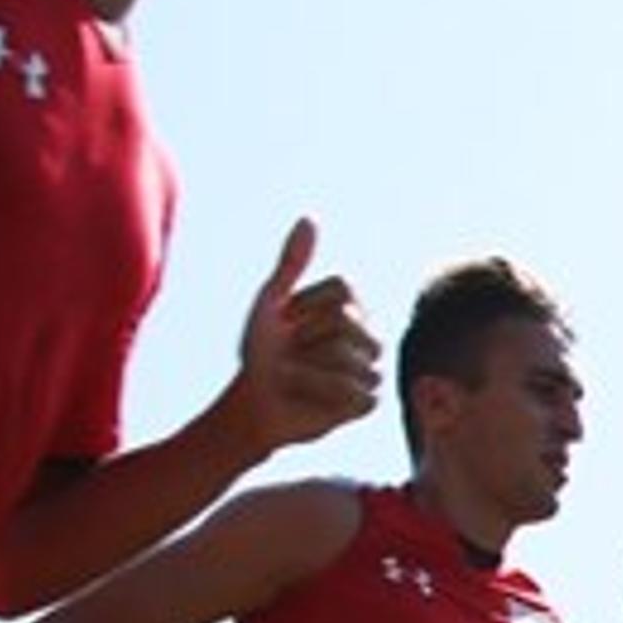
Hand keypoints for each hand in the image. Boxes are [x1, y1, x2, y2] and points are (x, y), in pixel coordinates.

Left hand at [224, 219, 380, 453]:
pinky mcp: (365, 402)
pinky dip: (323, 398)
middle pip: (347, 326)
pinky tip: (312, 401)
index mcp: (346, 305)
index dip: (306, 309)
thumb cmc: (259, 351)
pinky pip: (354, 395)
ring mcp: (368, 368)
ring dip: (310, 374)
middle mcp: (364, 334)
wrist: (255, 403)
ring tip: (298, 379)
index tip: (287, 322)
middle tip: (291, 354)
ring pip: (350, 363)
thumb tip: (308, 218)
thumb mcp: (270, 302)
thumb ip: (291, 262)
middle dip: (307, 343)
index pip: (343, 294)